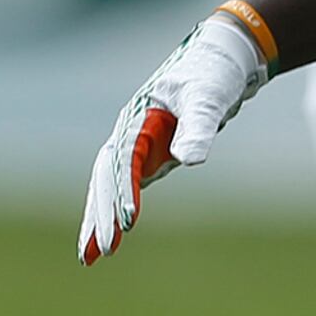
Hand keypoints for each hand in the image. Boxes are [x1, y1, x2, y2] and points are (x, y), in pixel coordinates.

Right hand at [80, 6, 271, 264]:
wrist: (224, 59)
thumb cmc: (214, 73)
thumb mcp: (209, 98)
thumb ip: (200, 128)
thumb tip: (189, 160)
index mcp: (138, 117)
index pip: (125, 162)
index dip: (125, 192)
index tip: (128, 223)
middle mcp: (130, 132)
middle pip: (106, 179)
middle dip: (99, 216)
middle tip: (96, 254)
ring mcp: (138, 143)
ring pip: (110, 186)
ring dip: (99, 218)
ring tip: (92, 256)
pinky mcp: (152, 152)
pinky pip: (127, 186)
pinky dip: (117, 209)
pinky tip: (111, 236)